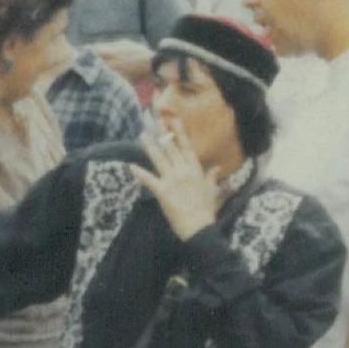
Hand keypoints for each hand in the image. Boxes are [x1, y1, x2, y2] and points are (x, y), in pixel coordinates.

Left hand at [130, 120, 222, 240]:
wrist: (199, 227)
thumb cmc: (207, 210)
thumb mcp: (212, 191)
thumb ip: (212, 177)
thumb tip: (216, 168)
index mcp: (196, 170)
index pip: (186, 147)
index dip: (179, 133)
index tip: (173, 120)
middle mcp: (184, 171)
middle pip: (171, 148)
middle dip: (162, 133)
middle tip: (154, 120)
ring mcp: (173, 181)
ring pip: (159, 159)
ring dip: (150, 146)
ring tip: (142, 134)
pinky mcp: (163, 192)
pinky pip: (149, 180)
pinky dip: (140, 174)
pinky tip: (131, 166)